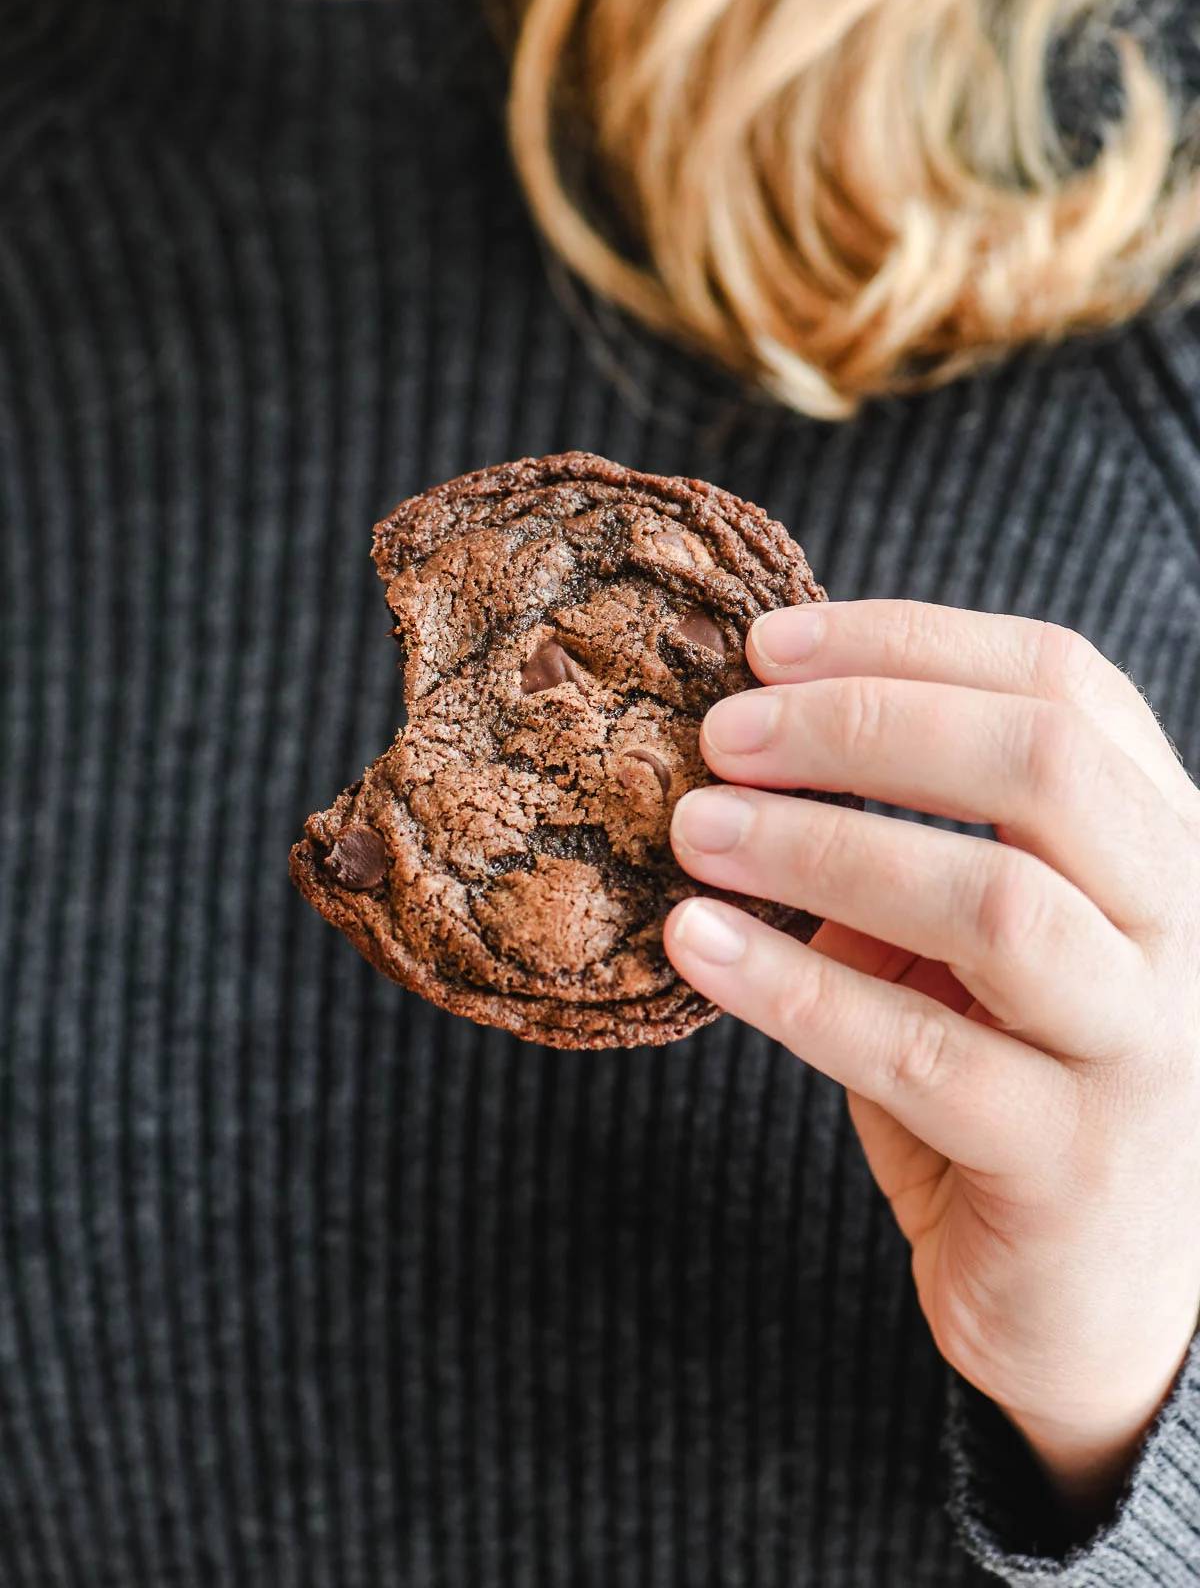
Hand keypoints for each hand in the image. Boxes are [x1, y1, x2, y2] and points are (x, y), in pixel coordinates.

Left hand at [663, 601, 1199, 1525]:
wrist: (1101, 1301)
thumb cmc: (1020, 1081)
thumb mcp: (991, 937)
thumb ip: (928, 840)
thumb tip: (757, 746)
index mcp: (1167, 839)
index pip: (1063, 683)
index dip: (909, 642)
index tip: (767, 645)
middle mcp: (1188, 925)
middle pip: (1042, 764)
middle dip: (863, 727)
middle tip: (720, 736)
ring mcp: (1150, 1046)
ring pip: (993, 903)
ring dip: (820, 846)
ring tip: (693, 830)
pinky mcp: (1079, 1163)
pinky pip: (920, 1053)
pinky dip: (794, 987)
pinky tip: (696, 946)